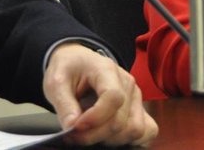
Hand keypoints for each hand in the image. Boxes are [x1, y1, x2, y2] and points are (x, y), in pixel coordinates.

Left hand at [43, 42, 157, 145]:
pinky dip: (130, 140)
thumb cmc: (69, 70)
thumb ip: (64, 105)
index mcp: (106, 69)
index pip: (113, 97)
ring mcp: (136, 97)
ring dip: (111, 139)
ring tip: (90, 134)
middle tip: (74, 136)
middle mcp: (127, 82)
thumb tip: (72, 127)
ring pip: (134, 129)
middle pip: (121, 120)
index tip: (76, 126)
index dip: (96, 118)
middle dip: (95, 135)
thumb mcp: (56, 82)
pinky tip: (109, 137)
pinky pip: (147, 131)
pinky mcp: (140, 109)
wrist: (77, 63)